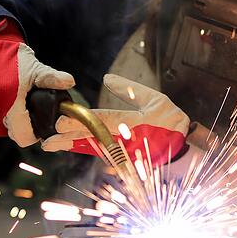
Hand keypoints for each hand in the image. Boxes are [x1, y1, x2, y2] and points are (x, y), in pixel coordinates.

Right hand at [0, 18, 74, 146]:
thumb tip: (69, 81)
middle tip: (24, 105)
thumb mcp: (35, 68)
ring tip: (10, 96)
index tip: (37, 123)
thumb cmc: (10, 57)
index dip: (33, 133)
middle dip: (19, 122)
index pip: (23, 137)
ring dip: (3, 114)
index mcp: (10, 105)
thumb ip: (51, 78)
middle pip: (10, 131)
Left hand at [41, 75, 189, 164]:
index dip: (81, 121)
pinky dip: (85, 149)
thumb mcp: (155, 100)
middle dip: (71, 138)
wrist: (186, 150)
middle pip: (93, 138)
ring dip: (73, 146)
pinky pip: (101, 153)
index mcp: (135, 123)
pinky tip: (70, 146)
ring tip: (53, 144)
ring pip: (93, 148)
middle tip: (50, 138)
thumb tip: (106, 78)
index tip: (62, 120)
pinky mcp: (125, 159)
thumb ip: (129, 89)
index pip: (103, 121)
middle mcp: (127, 140)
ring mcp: (126, 153)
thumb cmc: (171, 122)